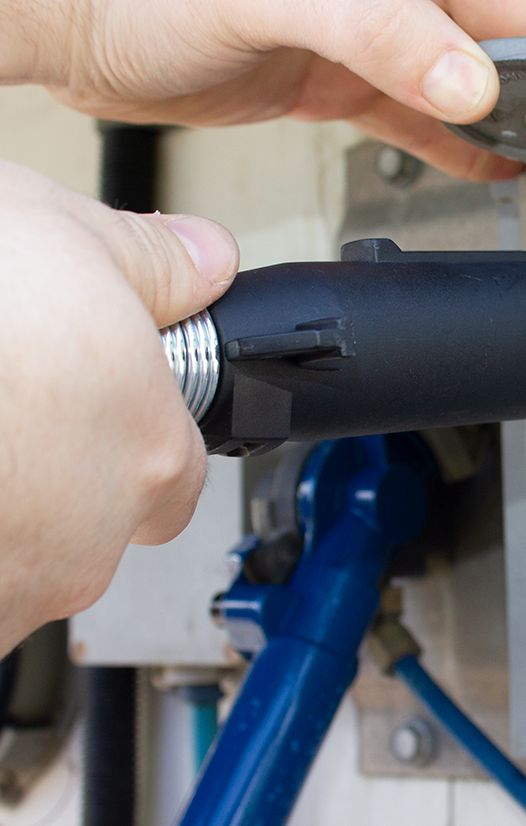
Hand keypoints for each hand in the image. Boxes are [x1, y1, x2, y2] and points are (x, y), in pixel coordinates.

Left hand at [0, 0, 525, 181]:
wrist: (71, 10)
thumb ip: (375, 28)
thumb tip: (470, 79)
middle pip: (499, 37)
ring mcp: (363, 30)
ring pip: (461, 79)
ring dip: (513, 120)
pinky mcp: (334, 76)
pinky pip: (415, 112)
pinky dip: (455, 139)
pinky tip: (488, 162)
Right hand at [0, 161, 238, 654]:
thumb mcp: (57, 232)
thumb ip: (154, 264)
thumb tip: (206, 262)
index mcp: (149, 453)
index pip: (177, 474)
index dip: (132, 434)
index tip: (88, 403)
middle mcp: (88, 542)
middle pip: (91, 526)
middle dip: (53, 478)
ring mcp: (1, 593)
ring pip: (13, 566)